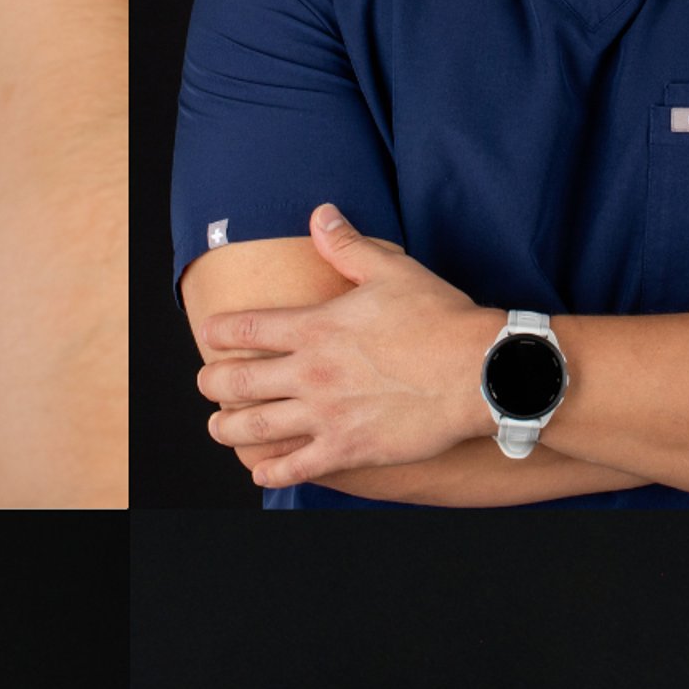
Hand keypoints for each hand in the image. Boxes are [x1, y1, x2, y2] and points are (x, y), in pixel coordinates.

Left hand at [199, 206, 499, 488]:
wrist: (480, 372)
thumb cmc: (440, 319)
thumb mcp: (393, 270)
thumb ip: (348, 245)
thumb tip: (321, 214)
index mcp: (315, 327)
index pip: (243, 329)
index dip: (217, 331)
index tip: (210, 334)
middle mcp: (310, 373)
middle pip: (234, 382)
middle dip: (211, 382)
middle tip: (208, 383)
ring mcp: (325, 414)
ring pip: (253, 428)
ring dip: (227, 428)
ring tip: (220, 427)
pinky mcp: (347, 449)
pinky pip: (294, 467)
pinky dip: (271, 473)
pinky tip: (262, 472)